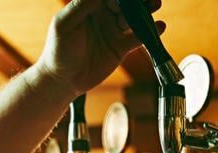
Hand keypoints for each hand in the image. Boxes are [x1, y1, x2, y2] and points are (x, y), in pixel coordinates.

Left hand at [38, 0, 164, 95]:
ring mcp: (112, 31)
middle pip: (124, 3)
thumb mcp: (65, 24)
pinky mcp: (120, 48)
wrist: (63, 80)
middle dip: (136, 0)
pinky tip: (159, 26)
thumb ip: (81, 6)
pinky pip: (137, 38)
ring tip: (155, 4)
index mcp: (88, 6)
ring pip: (132, 18)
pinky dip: (149, 33)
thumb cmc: (58, 50)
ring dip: (145, 11)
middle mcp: (102, 16)